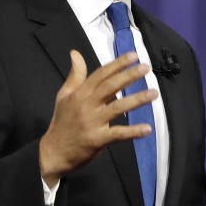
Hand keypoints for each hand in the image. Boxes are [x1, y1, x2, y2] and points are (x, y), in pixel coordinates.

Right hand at [39, 50, 156, 186]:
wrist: (52, 152)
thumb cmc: (62, 123)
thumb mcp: (64, 96)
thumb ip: (75, 75)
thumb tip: (75, 53)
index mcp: (80, 94)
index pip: (101, 74)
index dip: (117, 64)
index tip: (133, 56)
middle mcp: (86, 105)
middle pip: (110, 86)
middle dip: (129, 76)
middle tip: (146, 68)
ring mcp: (91, 122)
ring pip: (117, 108)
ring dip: (137, 100)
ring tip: (153, 93)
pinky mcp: (96, 139)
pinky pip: (117, 134)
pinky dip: (133, 131)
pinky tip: (147, 128)